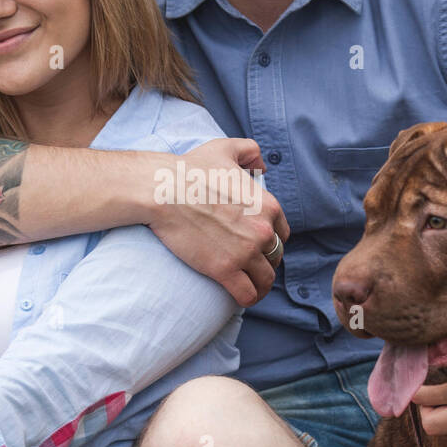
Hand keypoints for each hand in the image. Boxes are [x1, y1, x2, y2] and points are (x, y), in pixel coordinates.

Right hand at [148, 136, 290, 304]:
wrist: (164, 191)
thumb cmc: (191, 169)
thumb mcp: (226, 148)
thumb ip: (250, 151)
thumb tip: (261, 167)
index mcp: (268, 206)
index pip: (282, 234)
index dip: (271, 240)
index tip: (257, 245)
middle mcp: (263, 231)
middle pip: (275, 257)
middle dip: (265, 262)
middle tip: (250, 265)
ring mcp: (245, 252)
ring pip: (265, 279)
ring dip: (260, 284)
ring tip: (250, 286)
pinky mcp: (225, 269)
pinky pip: (247, 294)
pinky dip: (247, 298)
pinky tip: (242, 296)